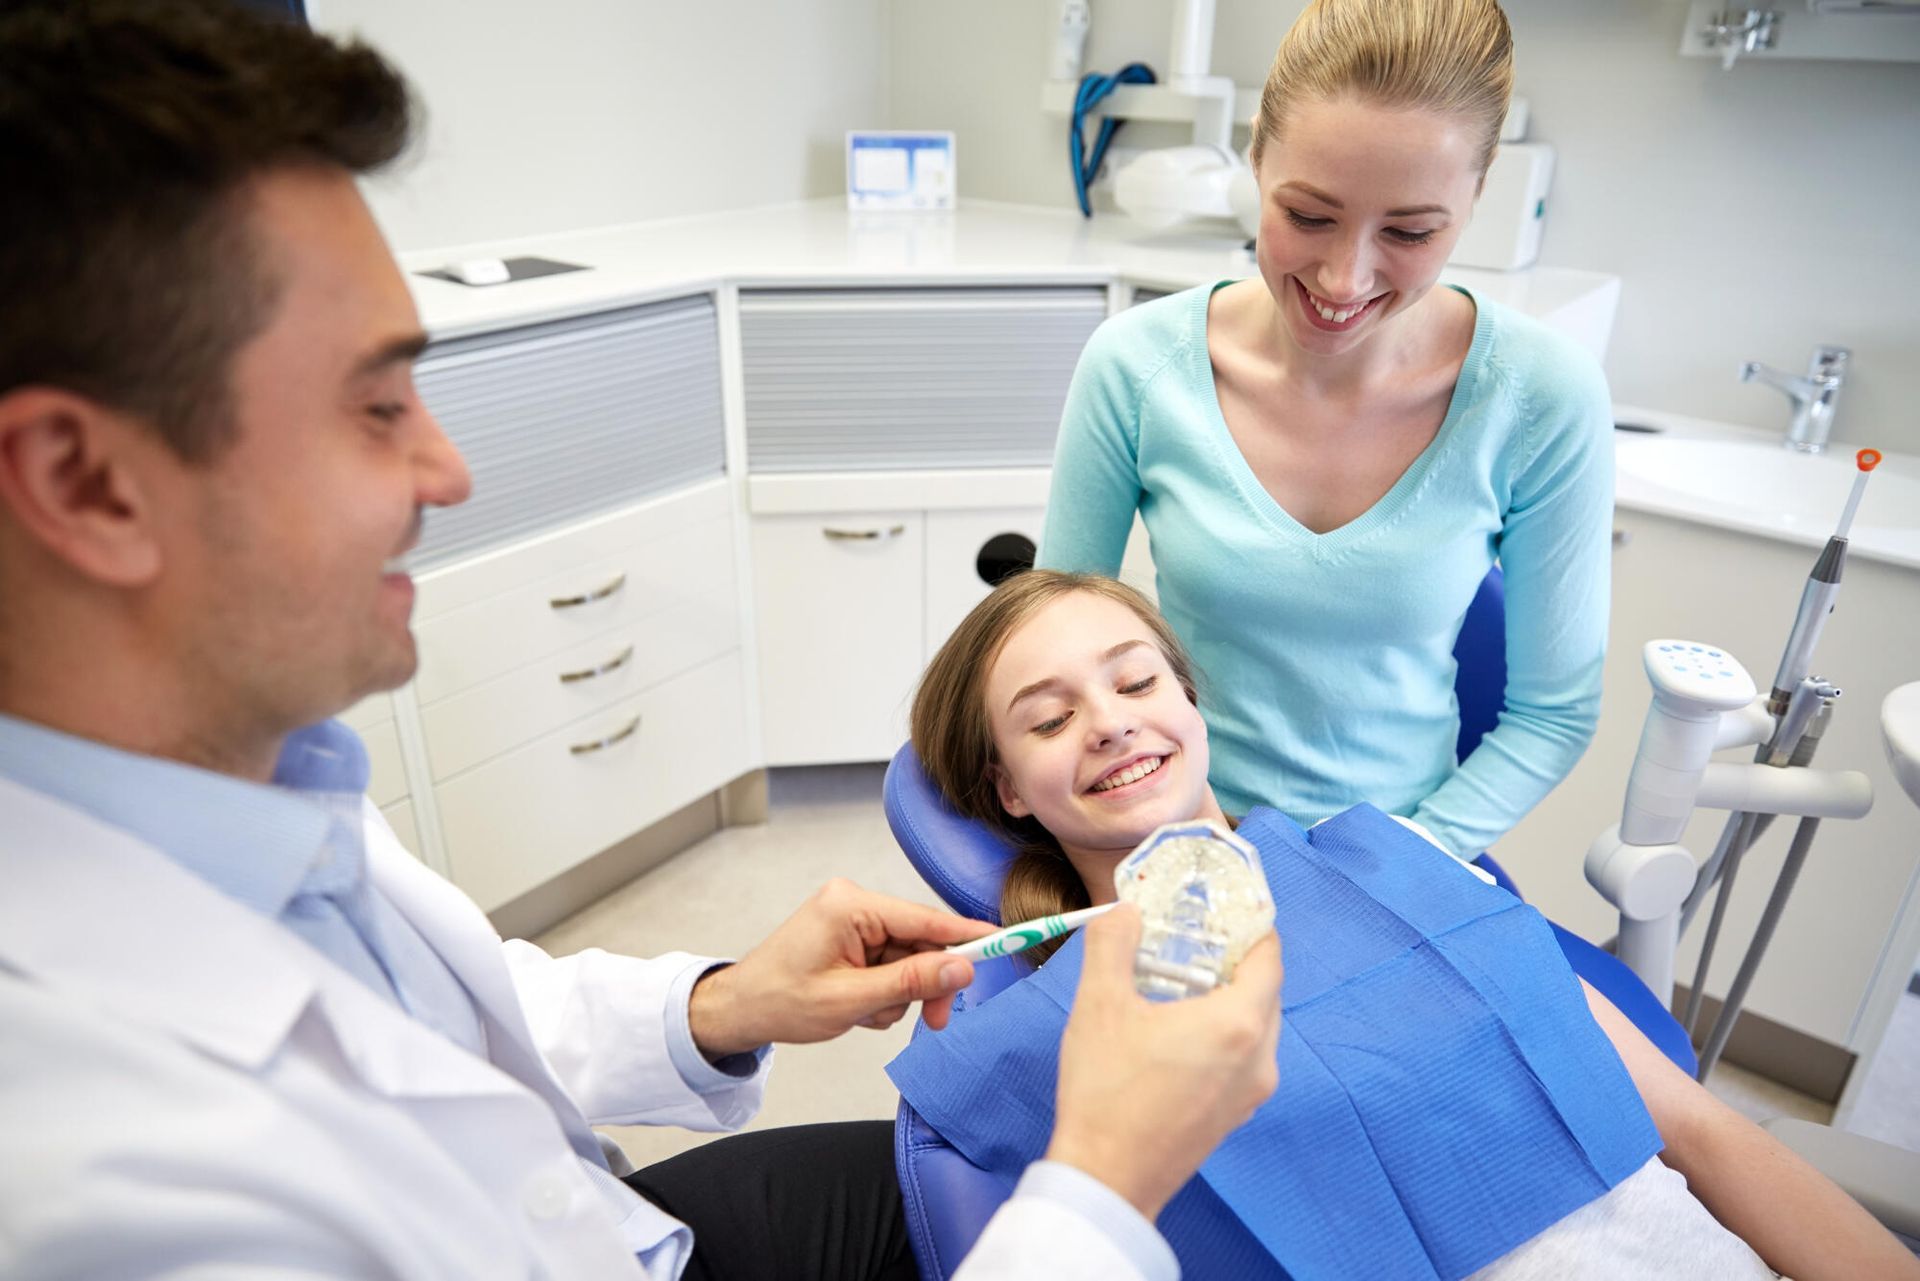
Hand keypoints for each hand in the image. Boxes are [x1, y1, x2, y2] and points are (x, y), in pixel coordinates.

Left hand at [687, 878, 995, 1057]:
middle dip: (927, 983)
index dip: (968, 935)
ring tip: (870, 1015)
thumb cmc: (780, 1002)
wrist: (740, 1011)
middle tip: (934, 1022)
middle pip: (922, 941)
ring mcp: (853, 919)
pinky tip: (861, 1008)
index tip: (1006, 942)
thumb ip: (911, 982)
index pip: (925, 918)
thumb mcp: (851, 1000)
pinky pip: (891, 963)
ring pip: (909, 957)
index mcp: (850, 905)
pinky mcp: (852, 937)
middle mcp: (854, 903)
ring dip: (901, 993)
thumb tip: (962, 967)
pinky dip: (885, 991)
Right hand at [1045, 903, 1282, 1221]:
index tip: (1225, 908)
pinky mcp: (1235, 1116)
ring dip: (1229, 999)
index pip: (1269, 957)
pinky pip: (1244, 1059)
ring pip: (1256, 1027)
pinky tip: (1180, 1033)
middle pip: (1265, 991)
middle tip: (1195, 940)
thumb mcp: (1100, 1004)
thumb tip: (1126, 911)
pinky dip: (1224, 1035)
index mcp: (1239, 1023)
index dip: (1251, 926)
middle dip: (1236, 961)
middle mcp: (1260, 1058)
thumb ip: (1114, 943)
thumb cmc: (1107, 1090)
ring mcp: (1252, 1093)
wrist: (1107, 1179)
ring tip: (1182, 984)